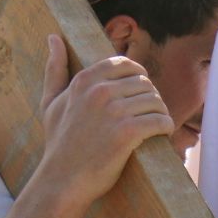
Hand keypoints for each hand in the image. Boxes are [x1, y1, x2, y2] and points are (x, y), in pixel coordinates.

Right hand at [37, 34, 172, 202]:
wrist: (63, 181)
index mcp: (85, 80)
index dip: (139, 79)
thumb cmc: (59, 144)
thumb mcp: (51, 102)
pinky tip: (162, 133)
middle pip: (144, 83)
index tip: (139, 95)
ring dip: (160, 113)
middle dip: (151, 98)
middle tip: (149, 114)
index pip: (127, 64)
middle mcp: (99, 91)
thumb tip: (53, 37)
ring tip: (156, 125)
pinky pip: (160, 120)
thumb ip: (55, 68)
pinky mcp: (127, 133)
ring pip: (155, 101)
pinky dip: (166, 127)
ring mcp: (113, 112)